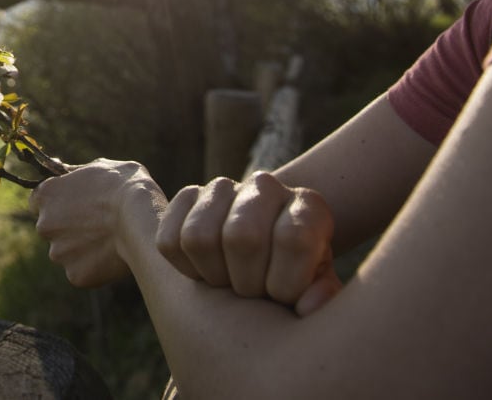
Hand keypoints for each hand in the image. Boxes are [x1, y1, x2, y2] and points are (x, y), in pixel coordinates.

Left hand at [28, 159, 164, 287]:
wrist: (141, 219)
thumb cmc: (124, 186)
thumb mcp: (97, 166)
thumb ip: (75, 174)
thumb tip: (63, 172)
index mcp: (46, 195)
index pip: (37, 202)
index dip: (56, 203)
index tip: (72, 205)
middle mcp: (44, 225)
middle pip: (51, 229)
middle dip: (68, 227)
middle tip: (96, 223)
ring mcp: (58, 253)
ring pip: (66, 252)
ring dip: (81, 247)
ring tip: (109, 238)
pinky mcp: (75, 275)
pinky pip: (82, 270)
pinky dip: (94, 265)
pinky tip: (112, 254)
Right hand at [155, 170, 341, 315]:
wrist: (268, 260)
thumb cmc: (298, 281)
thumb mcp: (318, 291)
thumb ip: (322, 298)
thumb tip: (308, 305)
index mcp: (308, 206)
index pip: (292, 239)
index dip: (285, 284)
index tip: (285, 299)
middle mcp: (266, 185)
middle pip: (241, 236)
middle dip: (246, 282)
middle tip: (255, 294)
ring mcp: (223, 186)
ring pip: (198, 237)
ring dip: (212, 275)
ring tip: (230, 283)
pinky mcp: (188, 197)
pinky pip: (168, 240)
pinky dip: (183, 268)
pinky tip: (206, 272)